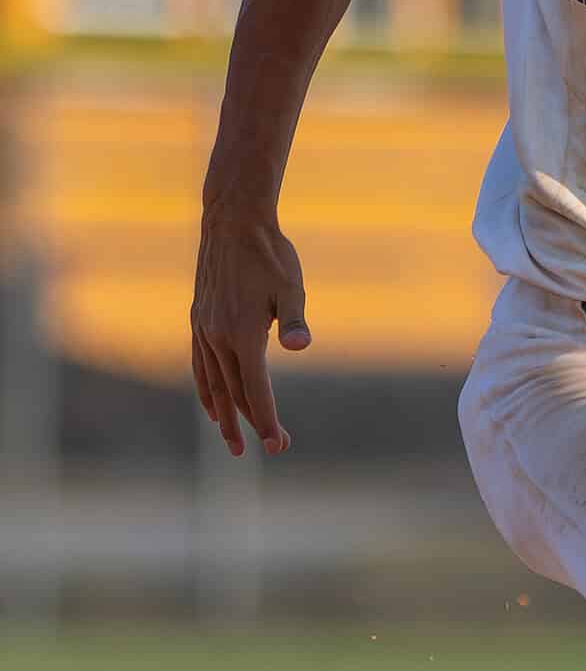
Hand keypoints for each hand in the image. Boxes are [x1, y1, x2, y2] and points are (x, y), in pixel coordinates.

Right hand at [190, 206, 310, 456]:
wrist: (232, 222)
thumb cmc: (270, 255)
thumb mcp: (291, 288)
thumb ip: (296, 321)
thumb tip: (302, 347)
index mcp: (242, 334)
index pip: (255, 389)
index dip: (267, 420)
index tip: (278, 445)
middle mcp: (217, 337)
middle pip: (235, 393)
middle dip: (252, 424)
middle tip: (272, 448)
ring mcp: (204, 329)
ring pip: (213, 383)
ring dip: (224, 415)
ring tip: (232, 442)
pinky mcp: (198, 320)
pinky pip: (201, 365)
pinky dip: (206, 389)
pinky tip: (211, 404)